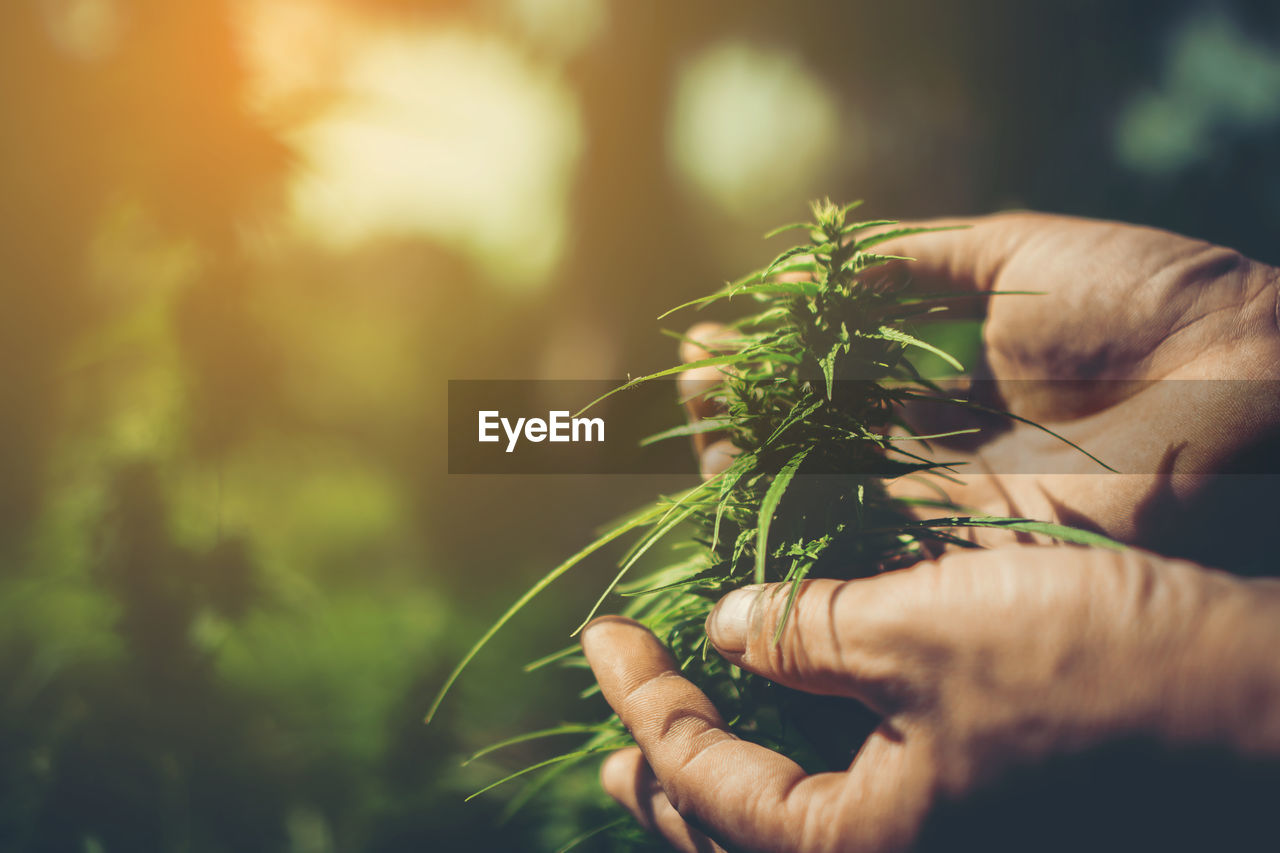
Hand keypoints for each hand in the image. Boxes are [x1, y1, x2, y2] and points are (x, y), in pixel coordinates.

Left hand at [583, 545, 1279, 851]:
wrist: (1260, 705)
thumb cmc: (1091, 671)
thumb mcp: (920, 631)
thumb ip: (804, 632)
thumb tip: (726, 630)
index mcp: (857, 849)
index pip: (701, 778)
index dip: (640, 701)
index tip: (599, 635)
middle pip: (736, 829)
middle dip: (667, 771)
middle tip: (614, 738)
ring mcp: (942, 838)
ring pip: (797, 818)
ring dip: (730, 770)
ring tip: (679, 737)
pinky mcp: (982, 806)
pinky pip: (859, 793)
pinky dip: (807, 751)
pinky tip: (796, 709)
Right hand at [681, 213, 1279, 566]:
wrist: (1243, 377)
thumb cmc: (1146, 302)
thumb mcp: (1016, 255)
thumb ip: (916, 263)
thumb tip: (819, 266)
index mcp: (963, 389)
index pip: (844, 388)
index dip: (778, 366)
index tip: (718, 334)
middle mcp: (950, 459)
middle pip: (825, 449)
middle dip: (749, 415)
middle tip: (689, 377)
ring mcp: (955, 513)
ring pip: (831, 499)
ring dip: (754, 459)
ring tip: (691, 404)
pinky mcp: (968, 556)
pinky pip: (864, 541)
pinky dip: (798, 513)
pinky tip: (737, 469)